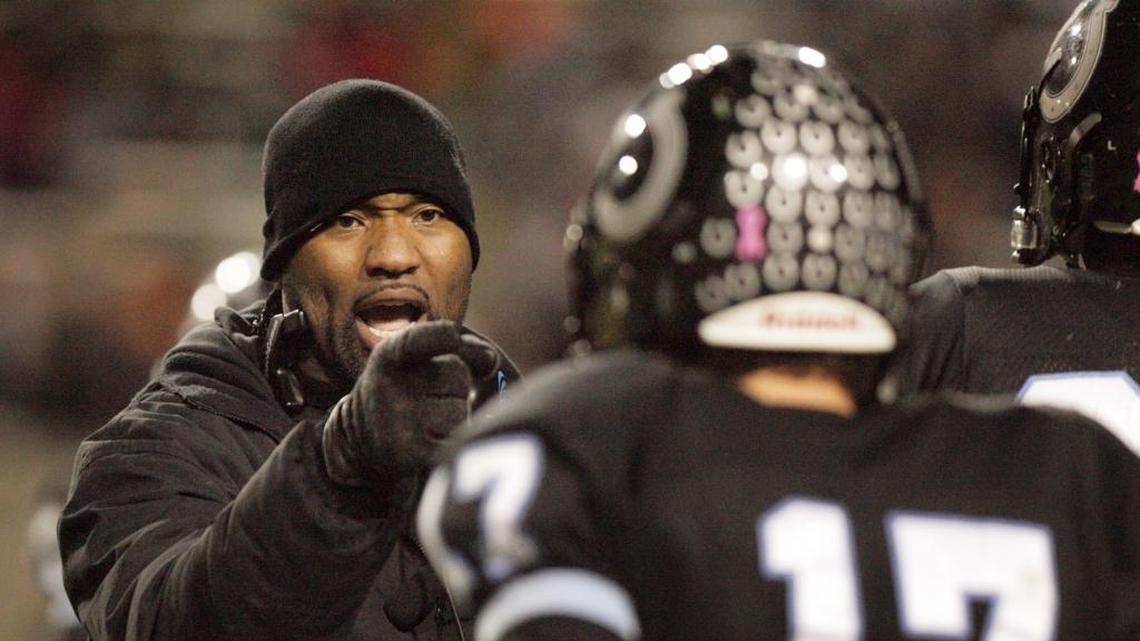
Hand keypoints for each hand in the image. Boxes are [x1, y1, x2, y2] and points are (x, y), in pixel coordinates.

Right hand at [321, 320, 498, 497]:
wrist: (363, 439)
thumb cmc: (405, 387)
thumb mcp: (417, 357)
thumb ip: (459, 346)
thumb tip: (491, 359)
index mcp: (389, 357)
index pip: (417, 340)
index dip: (441, 336)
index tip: (452, 333)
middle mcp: (389, 389)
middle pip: (458, 375)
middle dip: (455, 385)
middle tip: (428, 395)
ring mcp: (399, 424)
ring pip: (461, 411)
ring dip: (455, 415)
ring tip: (428, 419)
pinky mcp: (412, 455)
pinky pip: (458, 440)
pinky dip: (453, 440)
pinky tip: (429, 439)